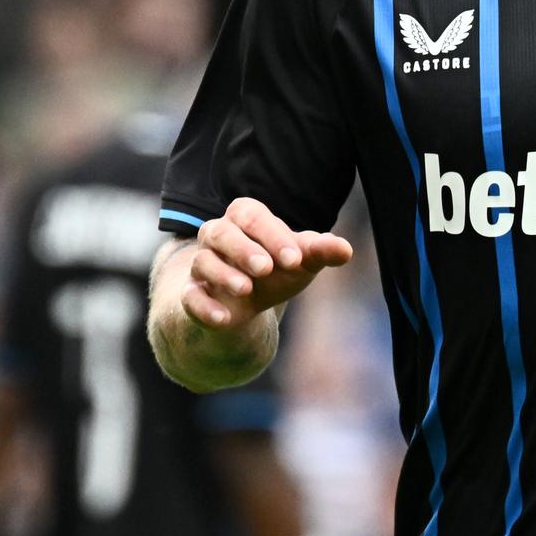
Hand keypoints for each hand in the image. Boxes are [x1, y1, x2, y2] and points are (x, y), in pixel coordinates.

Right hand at [181, 197, 353, 330]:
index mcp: (244, 217)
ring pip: (202, 262)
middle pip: (221, 232)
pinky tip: (223, 319)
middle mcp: (217, 236)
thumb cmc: (277, 269)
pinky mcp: (192, 295)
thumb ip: (320, 251)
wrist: (248, 302)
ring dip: (223, 275)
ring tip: (246, 289)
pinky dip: (204, 307)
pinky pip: (190, 297)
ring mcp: (201, 265)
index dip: (274, 236)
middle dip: (243, 249)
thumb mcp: (300, 260)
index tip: (295, 260)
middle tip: (267, 268)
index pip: (253, 217)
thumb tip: (345, 249)